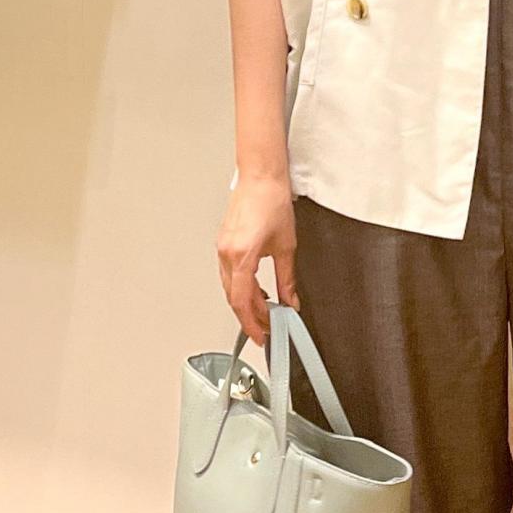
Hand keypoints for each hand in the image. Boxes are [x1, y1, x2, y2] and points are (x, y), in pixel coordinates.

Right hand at [217, 168, 298, 347]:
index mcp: (241, 255)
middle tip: (266, 329)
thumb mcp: (286, 246)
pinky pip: (228, 274)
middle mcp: (226, 253)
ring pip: (229, 287)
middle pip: (233, 297)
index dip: (251, 322)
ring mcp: (222, 248)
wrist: (261, 177)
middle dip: (250, 316)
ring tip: (265, 312)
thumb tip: (290, 300)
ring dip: (246, 302)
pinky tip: (255, 290)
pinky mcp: (223, 243)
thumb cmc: (272, 202)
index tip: (261, 336)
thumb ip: (287, 279)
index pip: (242, 300)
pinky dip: (241, 287)